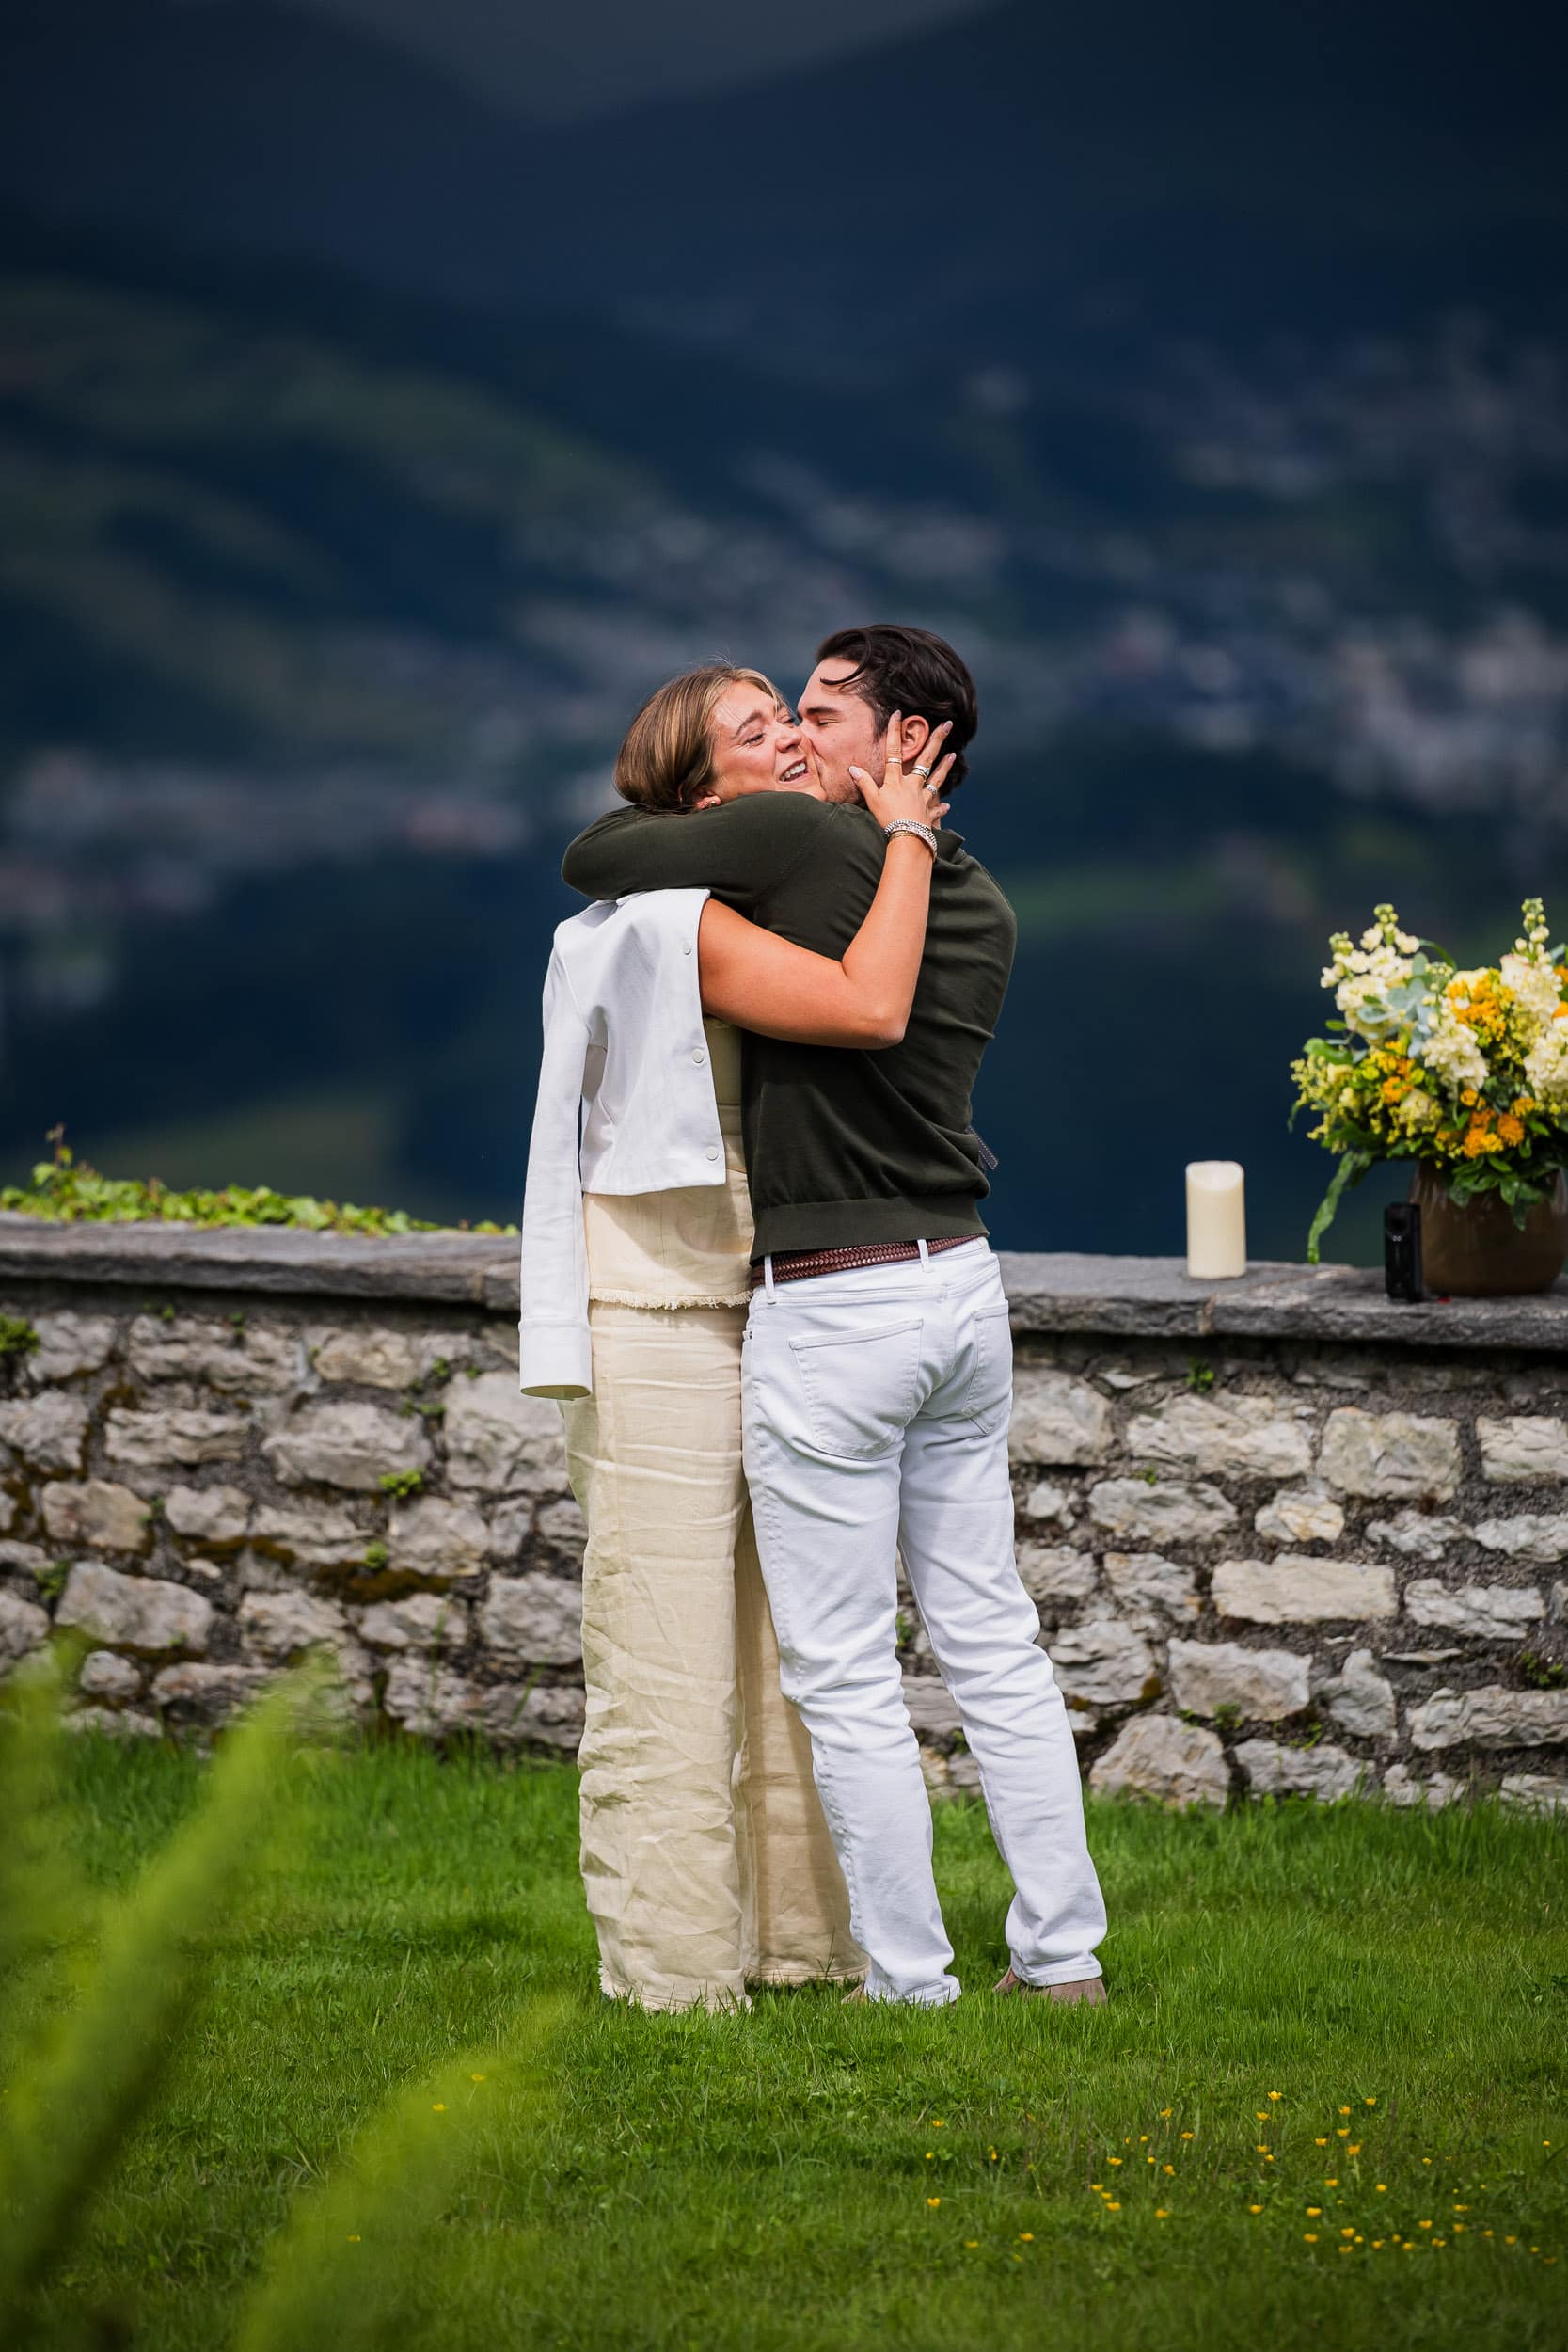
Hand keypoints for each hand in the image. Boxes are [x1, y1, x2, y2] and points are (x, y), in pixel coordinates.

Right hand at [850, 716, 953, 837]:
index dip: (895, 733)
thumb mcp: (872, 801)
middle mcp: (913, 785)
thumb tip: (852, 768)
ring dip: (945, 767)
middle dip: (936, 740)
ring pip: (936, 780)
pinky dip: (941, 808)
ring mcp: (923, 798)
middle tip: (948, 724)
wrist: (907, 838)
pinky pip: (936, 810)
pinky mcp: (928, 814)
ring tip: (953, 755)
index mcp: (896, 781)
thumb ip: (863, 783)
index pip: (894, 752)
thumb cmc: (887, 820)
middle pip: (925, 759)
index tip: (898, 715)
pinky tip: (947, 805)